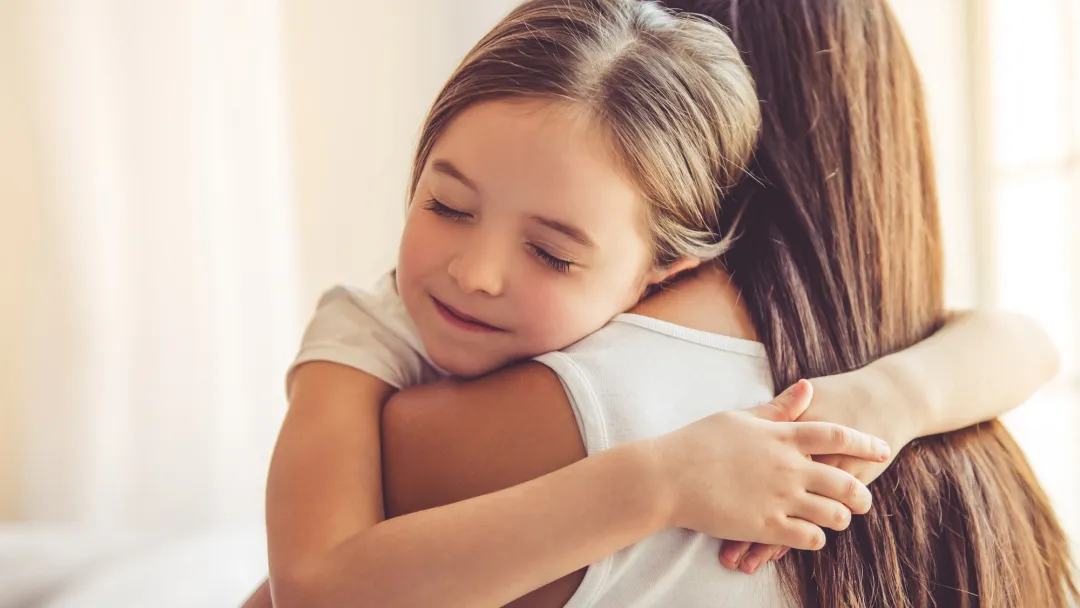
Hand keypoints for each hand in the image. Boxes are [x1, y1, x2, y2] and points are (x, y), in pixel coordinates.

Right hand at [653, 380, 890, 550]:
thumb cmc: (699, 442)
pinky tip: (811, 536)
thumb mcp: (741, 417)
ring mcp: (779, 498)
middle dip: (861, 492)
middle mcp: (788, 467)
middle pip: (845, 480)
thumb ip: (779, 408)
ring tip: (838, 519)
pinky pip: (808, 538)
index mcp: (782, 436)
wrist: (667, 476)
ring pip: (833, 513)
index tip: (883, 450)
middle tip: (865, 499)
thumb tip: (808, 387)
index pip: (837, 435)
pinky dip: (816, 539)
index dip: (865, 442)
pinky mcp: (766, 526)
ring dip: (841, 518)